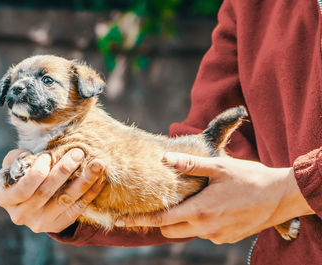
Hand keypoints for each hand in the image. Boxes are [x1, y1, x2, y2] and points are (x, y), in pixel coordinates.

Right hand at [0, 148, 105, 232]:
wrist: (31, 201)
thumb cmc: (22, 175)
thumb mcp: (14, 166)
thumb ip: (18, 158)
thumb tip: (30, 154)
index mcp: (7, 199)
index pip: (25, 187)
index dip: (38, 171)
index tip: (48, 155)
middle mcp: (22, 215)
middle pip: (47, 192)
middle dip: (64, 170)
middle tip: (78, 153)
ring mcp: (41, 223)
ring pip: (66, 200)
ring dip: (84, 180)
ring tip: (97, 164)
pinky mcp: (58, 225)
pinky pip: (78, 208)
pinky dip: (91, 192)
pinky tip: (100, 178)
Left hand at [116, 152, 313, 243]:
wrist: (280, 197)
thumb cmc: (250, 178)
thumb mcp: (219, 167)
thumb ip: (190, 164)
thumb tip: (164, 159)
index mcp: (199, 210)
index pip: (161, 220)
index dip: (139, 220)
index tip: (121, 220)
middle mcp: (205, 228)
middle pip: (170, 229)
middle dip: (159, 220)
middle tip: (156, 205)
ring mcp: (216, 236)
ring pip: (186, 232)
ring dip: (181, 220)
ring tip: (187, 201)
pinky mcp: (226, 238)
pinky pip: (203, 233)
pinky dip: (198, 223)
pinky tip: (209, 207)